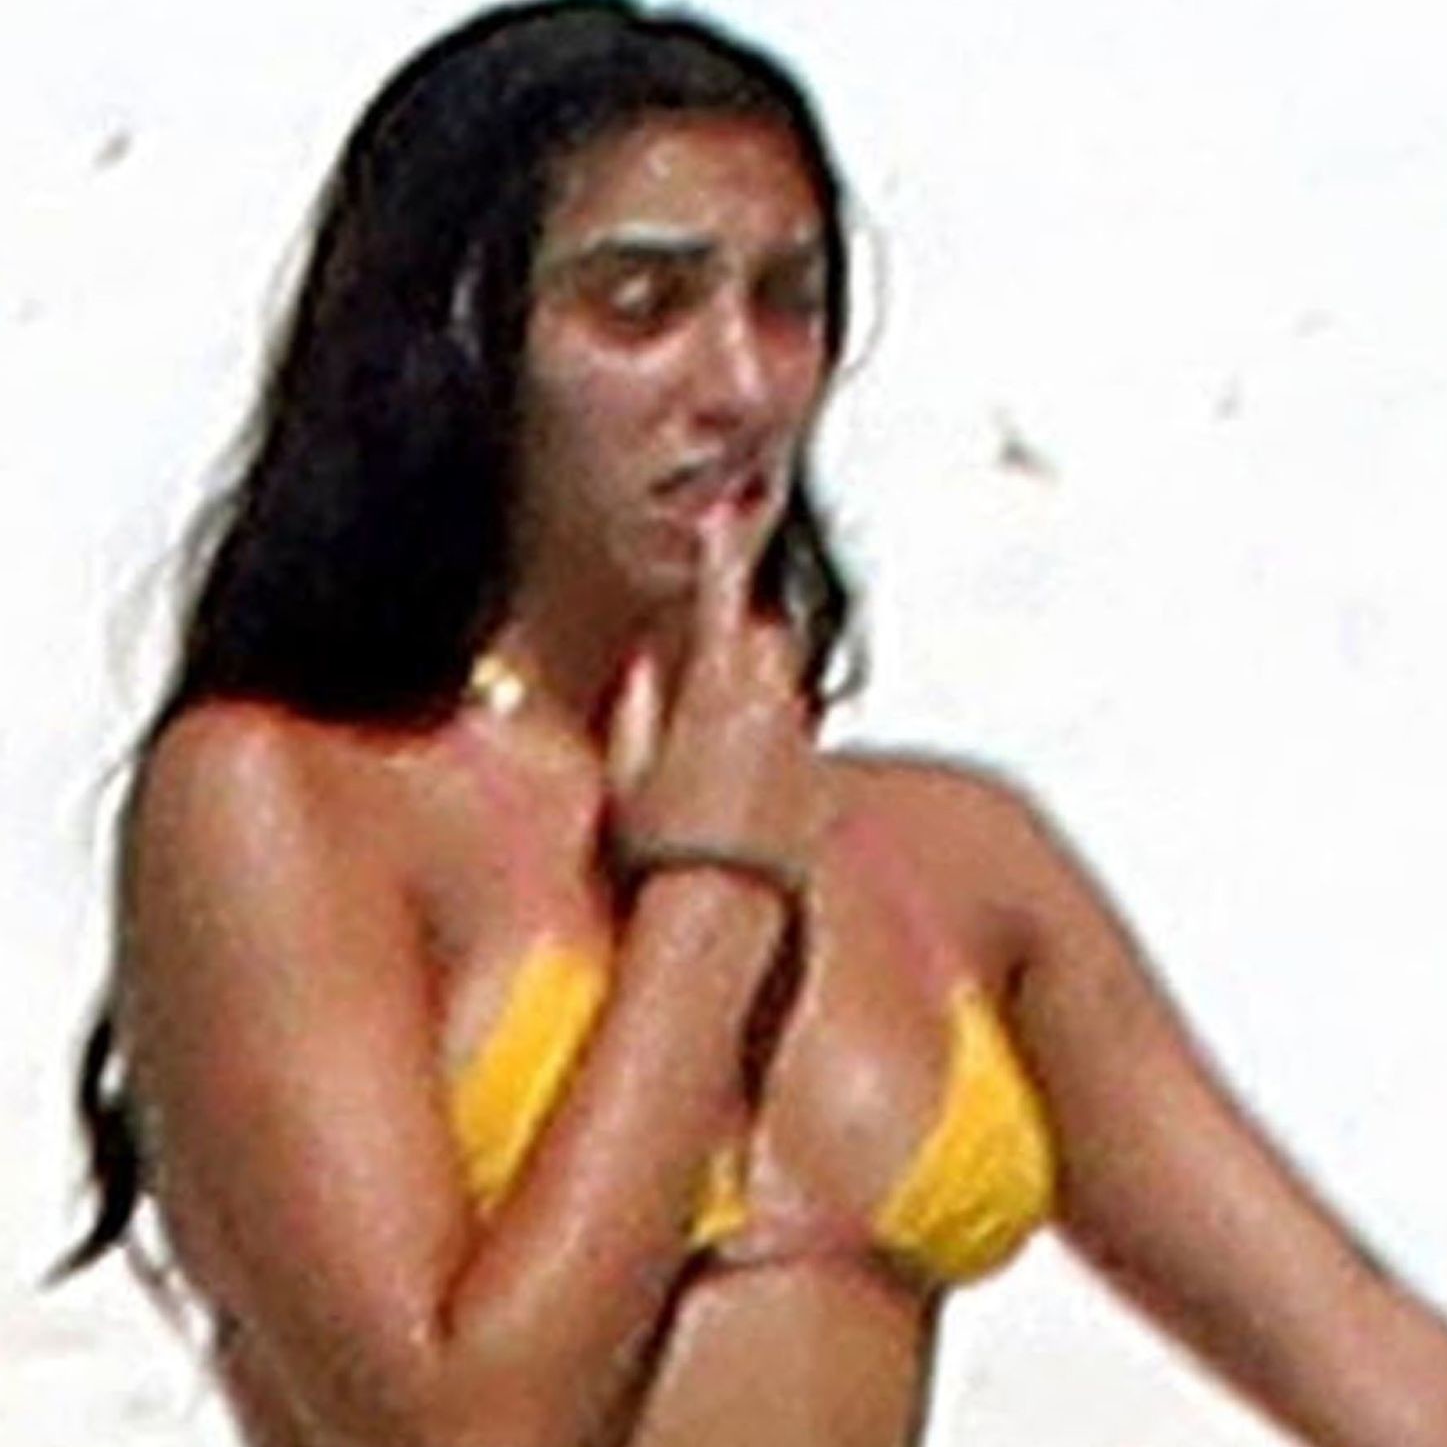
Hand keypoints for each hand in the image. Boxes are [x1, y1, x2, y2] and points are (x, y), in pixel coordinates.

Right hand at [602, 505, 821, 871]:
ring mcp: (799, 750)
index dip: (721, 559)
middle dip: (739, 644)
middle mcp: (766, 715)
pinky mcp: (822, 786)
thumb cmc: (658, 860)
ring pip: (786, 693)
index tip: (726, 519)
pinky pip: (797, 746)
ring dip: (755, 702)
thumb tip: (644, 668)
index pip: (717, 607)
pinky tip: (742, 802)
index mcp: (710, 699)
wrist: (719, 927)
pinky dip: (770, 754)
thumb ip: (635, 713)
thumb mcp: (624, 781)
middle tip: (708, 675)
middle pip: (764, 645)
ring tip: (717, 761)